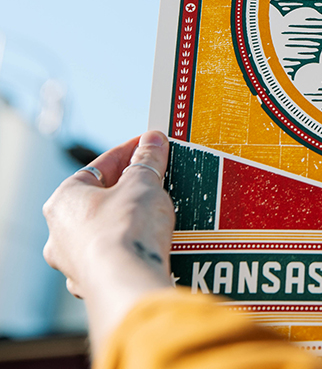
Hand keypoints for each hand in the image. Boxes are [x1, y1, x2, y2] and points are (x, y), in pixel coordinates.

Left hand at [43, 131, 174, 350]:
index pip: (99, 166)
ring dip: (128, 217)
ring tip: (157, 209)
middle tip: (155, 176)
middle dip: (128, 186)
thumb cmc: (126, 228)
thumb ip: (146, 160)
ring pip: (104, 230)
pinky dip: (130, 245)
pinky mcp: (93, 284)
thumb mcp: (143, 182)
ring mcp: (74, 262)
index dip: (128, 152)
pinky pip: (114, 256)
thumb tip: (151, 141)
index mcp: (64, 201)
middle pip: (99, 198)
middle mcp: (60, 233)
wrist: (129, 281)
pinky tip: (150, 240)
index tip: (148, 146)